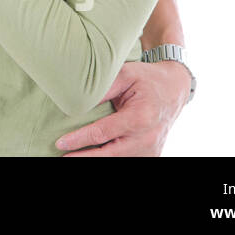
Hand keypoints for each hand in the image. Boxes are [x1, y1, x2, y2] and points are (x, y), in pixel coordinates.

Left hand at [55, 60, 189, 155]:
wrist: (174, 90)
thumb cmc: (146, 80)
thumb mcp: (125, 75)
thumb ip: (102, 89)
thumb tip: (77, 103)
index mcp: (140, 117)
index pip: (103, 133)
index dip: (80, 139)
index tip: (61, 142)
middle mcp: (147, 138)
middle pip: (109, 154)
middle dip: (84, 157)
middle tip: (62, 157)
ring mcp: (151, 150)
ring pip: (118, 160)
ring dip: (95, 160)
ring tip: (73, 157)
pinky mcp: (151, 155)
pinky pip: (127, 160)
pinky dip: (109, 159)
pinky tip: (91, 156)